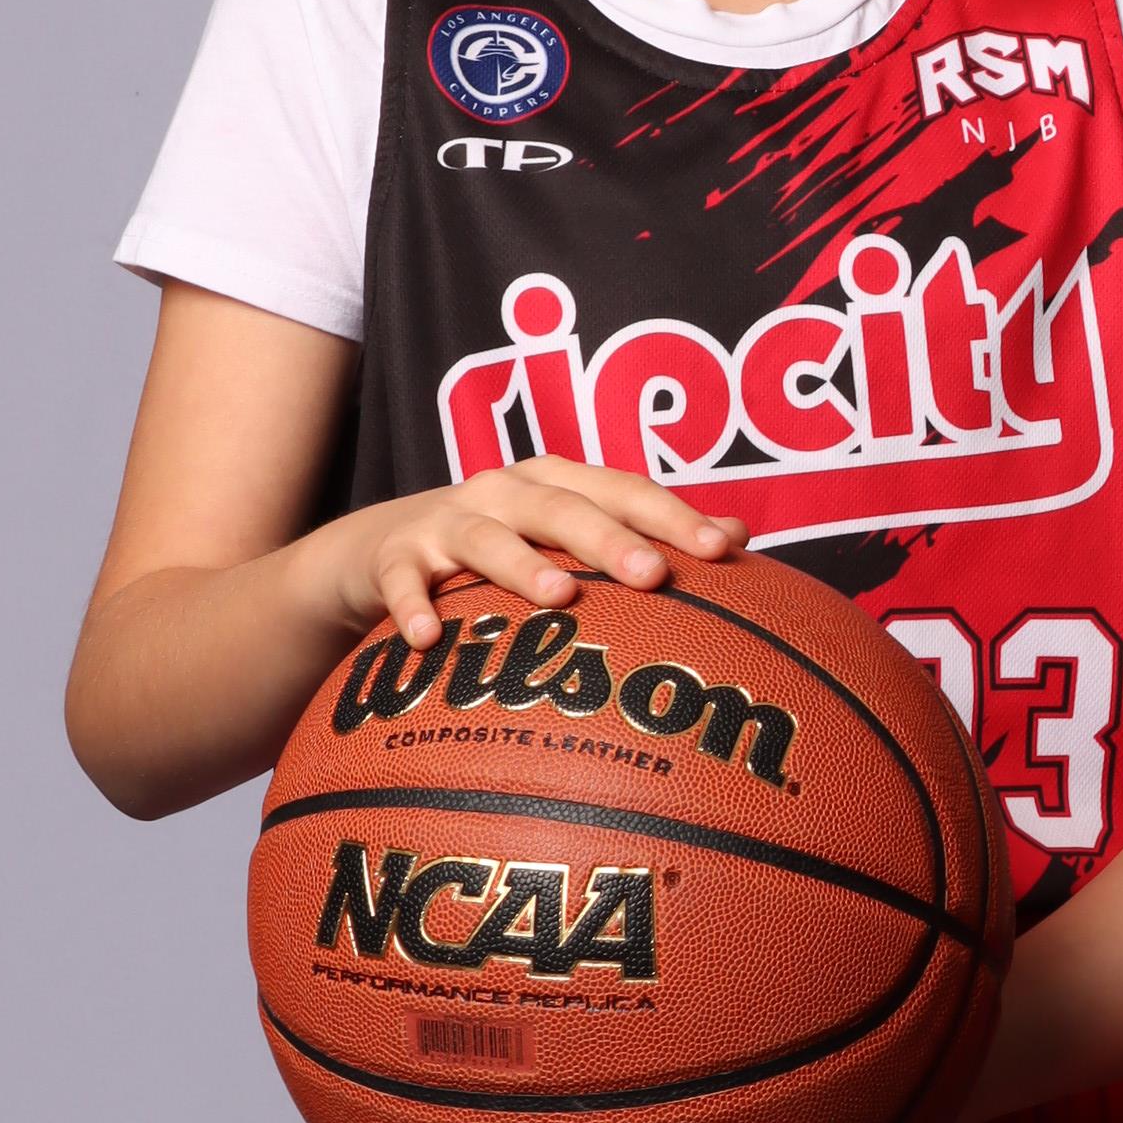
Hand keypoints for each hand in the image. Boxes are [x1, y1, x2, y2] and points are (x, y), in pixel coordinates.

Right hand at [317, 461, 750, 648]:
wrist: (384, 545)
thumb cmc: (507, 544)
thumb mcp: (570, 530)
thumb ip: (646, 531)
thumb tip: (739, 536)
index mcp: (559, 482)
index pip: (626, 491)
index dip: (673, 517)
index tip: (723, 550)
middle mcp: (506, 491)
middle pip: (563, 508)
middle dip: (609, 539)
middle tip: (653, 575)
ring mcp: (448, 520)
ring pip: (487, 538)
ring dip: (522, 566)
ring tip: (559, 599)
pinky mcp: (396, 556)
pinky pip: (403, 579)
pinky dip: (413, 605)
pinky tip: (427, 640)